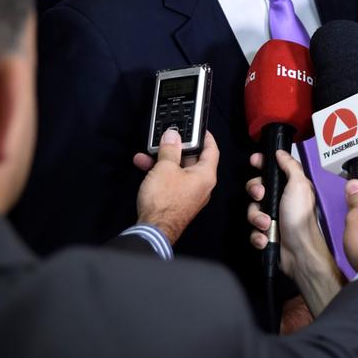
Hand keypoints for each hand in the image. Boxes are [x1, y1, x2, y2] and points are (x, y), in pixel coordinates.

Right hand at [132, 129, 217, 244]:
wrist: (153, 231)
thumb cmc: (164, 200)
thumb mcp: (165, 168)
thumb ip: (169, 149)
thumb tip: (173, 136)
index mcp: (205, 175)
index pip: (212, 150)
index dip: (206, 136)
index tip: (199, 127)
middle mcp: (201, 185)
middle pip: (193, 159)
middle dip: (178, 146)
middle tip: (169, 135)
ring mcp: (188, 194)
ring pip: (178, 169)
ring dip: (164, 159)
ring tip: (150, 150)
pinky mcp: (176, 201)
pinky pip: (171, 180)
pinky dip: (160, 172)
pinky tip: (144, 165)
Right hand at [246, 149, 343, 314]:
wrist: (299, 251)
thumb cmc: (300, 217)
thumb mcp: (299, 185)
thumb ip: (290, 166)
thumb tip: (280, 152)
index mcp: (289, 186)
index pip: (271, 169)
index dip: (261, 163)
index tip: (254, 161)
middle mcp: (280, 200)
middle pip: (256, 188)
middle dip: (255, 191)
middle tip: (261, 196)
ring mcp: (272, 217)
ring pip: (252, 210)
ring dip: (256, 217)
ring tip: (267, 224)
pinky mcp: (266, 234)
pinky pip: (253, 230)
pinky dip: (258, 235)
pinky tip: (265, 238)